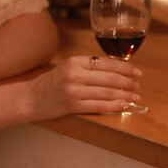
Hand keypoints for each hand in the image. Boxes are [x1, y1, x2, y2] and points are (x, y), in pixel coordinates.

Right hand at [26, 55, 141, 118]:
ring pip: (106, 92)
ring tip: (135, 96)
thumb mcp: (68, 67)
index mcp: (75, 61)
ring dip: (124, 95)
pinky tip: (123, 105)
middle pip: (109, 78)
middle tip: (138, 84)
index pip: (105, 63)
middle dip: (127, 81)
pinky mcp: (73, 106)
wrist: (30, 99)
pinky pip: (98, 106)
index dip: (124, 67)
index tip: (136, 71)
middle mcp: (75, 75)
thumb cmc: (51, 82)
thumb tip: (116, 69)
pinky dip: (113, 105)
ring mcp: (74, 91)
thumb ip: (88, 67)